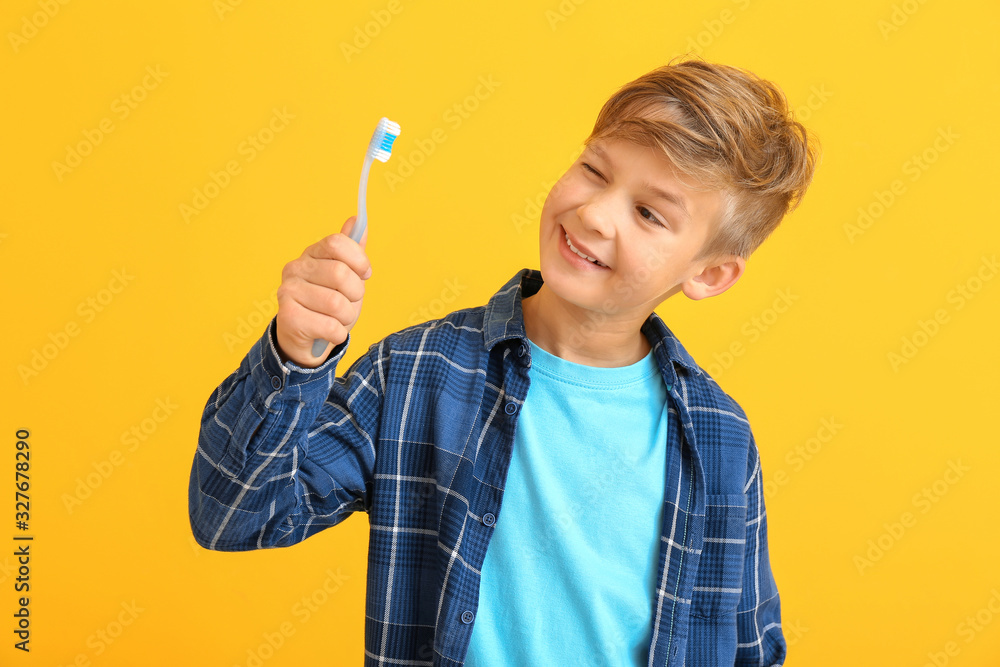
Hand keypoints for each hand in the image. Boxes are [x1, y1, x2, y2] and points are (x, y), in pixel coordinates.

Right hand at [275, 216, 371, 367]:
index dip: (359, 260)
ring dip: (347, 318)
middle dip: (356, 294)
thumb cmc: (329, 306)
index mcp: (312, 254)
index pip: (338, 243)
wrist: (307, 339)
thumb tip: (357, 220)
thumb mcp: (346, 278)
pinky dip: (338, 334)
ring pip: (337, 304)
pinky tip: (330, 332)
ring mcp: (288, 292)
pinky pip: (330, 326)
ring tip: (338, 319)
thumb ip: (352, 251)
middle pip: (340, 274)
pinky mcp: (288, 317)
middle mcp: (295, 268)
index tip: (364, 274)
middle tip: (349, 302)